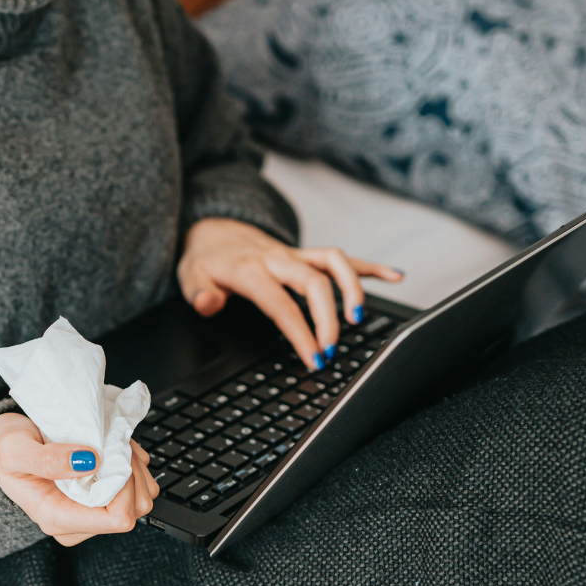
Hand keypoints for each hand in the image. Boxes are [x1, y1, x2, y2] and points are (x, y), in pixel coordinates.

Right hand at [0, 412, 159, 546]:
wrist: (5, 448)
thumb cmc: (5, 451)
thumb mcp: (14, 450)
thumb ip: (47, 459)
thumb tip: (89, 461)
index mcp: (58, 518)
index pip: (117, 518)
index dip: (127, 485)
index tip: (115, 455)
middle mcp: (79, 521)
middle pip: (136, 508)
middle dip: (133, 471)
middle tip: (113, 442)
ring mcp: (94, 512)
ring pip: (142, 496)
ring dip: (135, 465)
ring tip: (111, 443)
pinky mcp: (104, 499)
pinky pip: (138, 484)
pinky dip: (133, 462)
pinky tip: (111, 448)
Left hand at [177, 217, 402, 369]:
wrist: (213, 228)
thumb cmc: (206, 258)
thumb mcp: (189, 276)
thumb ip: (199, 293)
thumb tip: (209, 305)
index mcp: (250, 271)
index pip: (281, 304)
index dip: (300, 332)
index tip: (314, 358)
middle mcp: (278, 259)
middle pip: (314, 282)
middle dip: (328, 317)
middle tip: (331, 349)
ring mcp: (296, 255)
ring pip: (334, 261)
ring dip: (353, 287)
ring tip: (361, 318)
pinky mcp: (307, 255)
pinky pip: (343, 257)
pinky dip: (370, 266)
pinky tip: (396, 276)